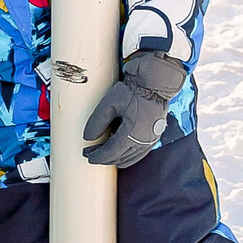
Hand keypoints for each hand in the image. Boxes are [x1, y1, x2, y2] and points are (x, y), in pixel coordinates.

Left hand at [81, 51, 186, 166]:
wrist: (155, 83)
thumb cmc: (134, 91)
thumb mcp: (110, 103)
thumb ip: (97, 122)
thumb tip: (88, 137)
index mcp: (131, 133)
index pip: (111, 151)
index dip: (98, 156)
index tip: (88, 156)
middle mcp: (143, 140)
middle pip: (121, 157)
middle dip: (105, 158)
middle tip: (92, 154)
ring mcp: (151, 139)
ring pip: (132, 157)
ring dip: (117, 158)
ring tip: (105, 155)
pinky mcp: (155, 136)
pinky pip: (141, 153)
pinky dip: (129, 155)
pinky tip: (122, 152)